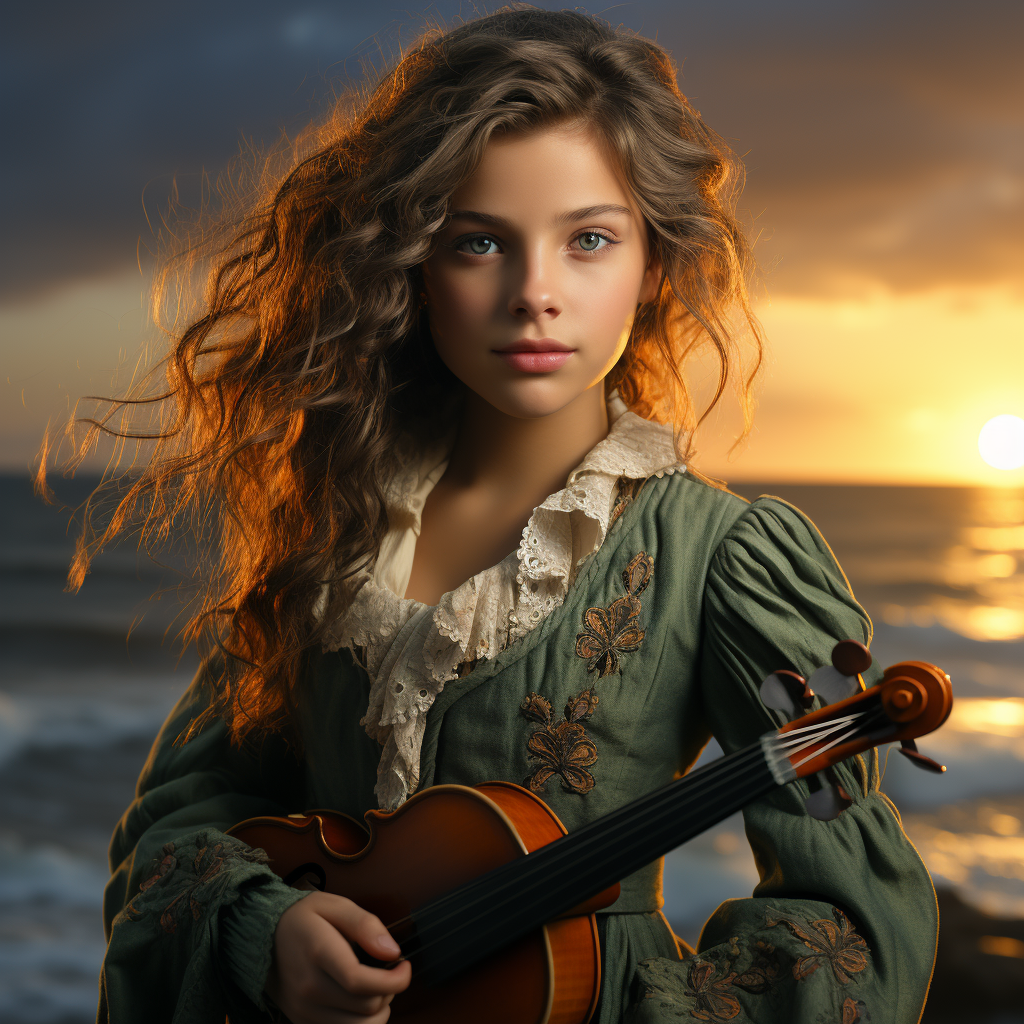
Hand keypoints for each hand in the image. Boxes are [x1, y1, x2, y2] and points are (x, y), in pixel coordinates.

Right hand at [265, 891, 411, 1022]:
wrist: (263, 938)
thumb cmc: (303, 919)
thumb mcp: (335, 905)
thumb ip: (366, 924)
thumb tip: (392, 951)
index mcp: (318, 953)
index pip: (360, 982)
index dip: (394, 980)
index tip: (404, 966)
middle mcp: (309, 987)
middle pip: (365, 1008)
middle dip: (389, 991)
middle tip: (388, 971)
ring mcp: (304, 1009)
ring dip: (378, 1011)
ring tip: (376, 987)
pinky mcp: (302, 1022)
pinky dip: (360, 1022)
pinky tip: (360, 1001)